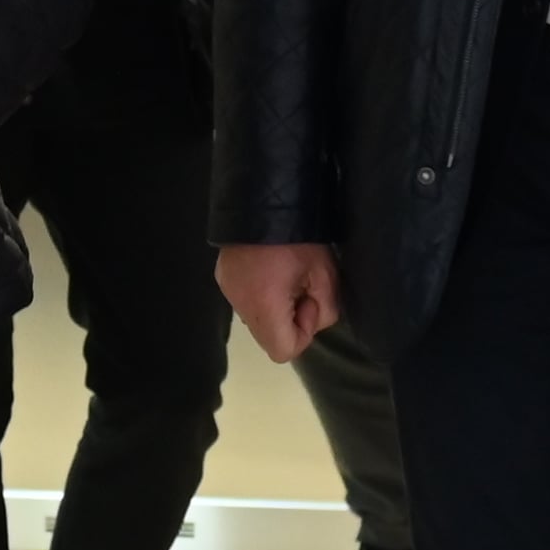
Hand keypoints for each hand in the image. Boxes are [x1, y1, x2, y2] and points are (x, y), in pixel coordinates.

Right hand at [219, 239, 342, 364]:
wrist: (262, 197)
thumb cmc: (299, 238)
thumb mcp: (325, 272)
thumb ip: (327, 307)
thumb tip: (312, 316)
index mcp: (264, 306)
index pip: (283, 351)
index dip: (302, 334)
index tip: (307, 300)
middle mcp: (240, 304)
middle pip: (268, 337)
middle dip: (289, 321)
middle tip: (299, 286)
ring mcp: (227, 291)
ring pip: (257, 320)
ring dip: (274, 308)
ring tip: (285, 275)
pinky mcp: (223, 277)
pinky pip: (246, 300)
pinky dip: (261, 294)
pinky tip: (270, 268)